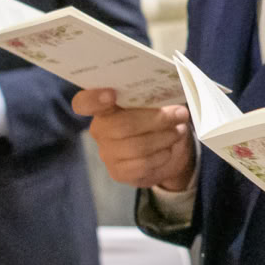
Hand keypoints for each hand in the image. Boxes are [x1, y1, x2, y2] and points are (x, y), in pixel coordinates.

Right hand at [73, 88, 195, 190]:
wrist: (163, 153)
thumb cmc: (155, 119)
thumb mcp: (153, 104)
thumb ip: (152, 97)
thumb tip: (171, 91)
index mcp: (102, 107)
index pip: (84, 102)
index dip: (94, 98)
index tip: (111, 94)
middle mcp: (99, 130)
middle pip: (123, 125)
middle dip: (157, 119)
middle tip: (180, 114)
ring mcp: (107, 153)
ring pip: (137, 147)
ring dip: (164, 138)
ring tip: (179, 130)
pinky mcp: (119, 173)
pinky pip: (143, 164)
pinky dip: (162, 155)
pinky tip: (169, 149)